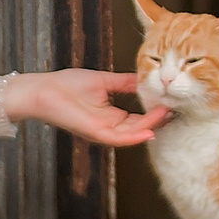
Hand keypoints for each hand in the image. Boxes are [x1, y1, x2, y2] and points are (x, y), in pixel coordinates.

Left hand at [2, 69, 167, 146]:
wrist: (42, 90)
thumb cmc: (66, 85)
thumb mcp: (103, 81)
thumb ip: (124, 83)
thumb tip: (144, 79)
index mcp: (111, 116)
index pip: (139, 118)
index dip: (155, 112)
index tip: (170, 102)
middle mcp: (109, 127)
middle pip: (139, 128)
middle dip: (157, 120)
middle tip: (175, 108)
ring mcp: (102, 132)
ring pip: (133, 134)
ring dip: (151, 125)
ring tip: (167, 114)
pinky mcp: (94, 133)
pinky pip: (119, 139)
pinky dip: (135, 137)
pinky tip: (149, 130)